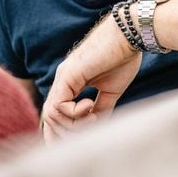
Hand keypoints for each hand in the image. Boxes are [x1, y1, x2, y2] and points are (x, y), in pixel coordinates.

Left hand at [40, 17, 142, 143]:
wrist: (128, 34)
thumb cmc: (122, 58)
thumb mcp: (111, 91)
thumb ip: (101, 108)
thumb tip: (96, 127)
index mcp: (70, 84)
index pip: (55, 115)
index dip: (61, 134)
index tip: (81, 143)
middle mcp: (62, 81)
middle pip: (49, 119)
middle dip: (66, 135)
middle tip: (91, 128)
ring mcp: (63, 78)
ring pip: (52, 115)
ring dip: (74, 125)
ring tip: (95, 115)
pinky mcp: (68, 75)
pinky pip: (59, 105)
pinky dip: (74, 113)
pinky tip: (90, 106)